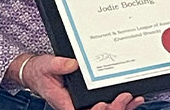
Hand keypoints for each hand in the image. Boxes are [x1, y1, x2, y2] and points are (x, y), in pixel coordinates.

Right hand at [19, 54, 143, 109]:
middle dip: (112, 108)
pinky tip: (131, 100)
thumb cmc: (41, 72)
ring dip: (119, 108)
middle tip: (124, 98)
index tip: (104, 104)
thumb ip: (58, 65)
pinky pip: (105, 105)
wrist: (37, 72)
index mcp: (64, 101)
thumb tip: (73, 64)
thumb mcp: (47, 65)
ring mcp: (82, 103)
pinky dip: (119, 104)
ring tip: (131, 99)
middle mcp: (75, 105)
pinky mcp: (88, 99)